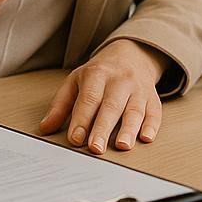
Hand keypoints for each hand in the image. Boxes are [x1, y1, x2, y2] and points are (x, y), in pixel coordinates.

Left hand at [40, 40, 169, 154]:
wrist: (131, 54)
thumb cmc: (101, 73)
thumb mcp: (76, 81)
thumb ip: (61, 105)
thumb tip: (45, 128)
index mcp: (97, 75)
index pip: (89, 98)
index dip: (82, 119)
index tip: (76, 139)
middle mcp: (120, 80)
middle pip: (111, 106)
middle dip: (103, 128)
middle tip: (96, 148)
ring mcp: (138, 89)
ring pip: (135, 110)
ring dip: (129, 129)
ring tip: (122, 146)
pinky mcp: (152, 97)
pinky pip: (155, 111)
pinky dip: (152, 125)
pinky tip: (146, 138)